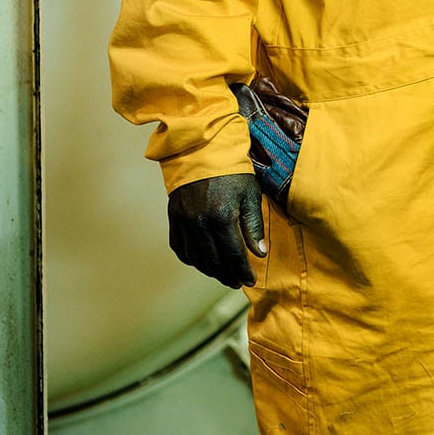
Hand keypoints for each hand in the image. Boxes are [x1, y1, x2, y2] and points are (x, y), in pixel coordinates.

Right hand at [168, 173, 266, 287]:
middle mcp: (200, 223)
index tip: (250, 281)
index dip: (243, 271)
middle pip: (214, 261)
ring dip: (210, 271)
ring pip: (196, 258)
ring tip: (223, 275)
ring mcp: (184, 222)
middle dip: (227, 275)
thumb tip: (259, 254)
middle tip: (237, 282)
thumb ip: (254, 226)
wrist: (201, 152)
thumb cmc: (232, 172)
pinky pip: (180, 248)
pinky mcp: (173, 218)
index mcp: (222, 217)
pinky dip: (191, 259)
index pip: (234, 255)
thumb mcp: (250, 195)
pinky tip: (202, 262)